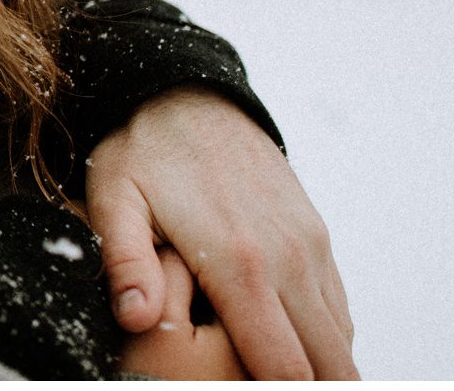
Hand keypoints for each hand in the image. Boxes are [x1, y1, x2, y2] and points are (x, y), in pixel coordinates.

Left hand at [88, 86, 355, 378]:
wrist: (188, 93)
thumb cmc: (142, 149)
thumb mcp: (114, 197)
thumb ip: (125, 259)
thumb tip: (137, 319)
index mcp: (239, 261)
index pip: (283, 366)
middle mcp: (289, 257)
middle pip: (326, 363)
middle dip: (306, 386)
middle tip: (256, 384)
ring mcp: (310, 245)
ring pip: (339, 338)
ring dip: (317, 364)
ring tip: (273, 371)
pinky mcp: (316, 235)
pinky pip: (337, 307)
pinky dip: (323, 336)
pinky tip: (288, 347)